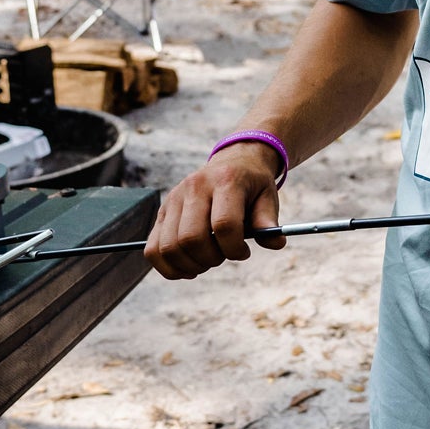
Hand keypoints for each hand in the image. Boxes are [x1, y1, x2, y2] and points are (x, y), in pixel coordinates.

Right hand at [144, 142, 286, 277]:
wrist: (233, 161)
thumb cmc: (252, 185)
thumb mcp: (268, 197)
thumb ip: (269, 221)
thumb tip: (276, 243)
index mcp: (225, 181)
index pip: (224, 225)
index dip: (235, 248)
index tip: (244, 252)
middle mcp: (194, 187)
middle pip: (191, 238)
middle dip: (211, 259)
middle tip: (224, 256)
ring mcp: (174, 199)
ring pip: (169, 247)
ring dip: (190, 265)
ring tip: (207, 261)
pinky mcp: (162, 212)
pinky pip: (152, 249)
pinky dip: (167, 267)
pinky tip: (188, 268)